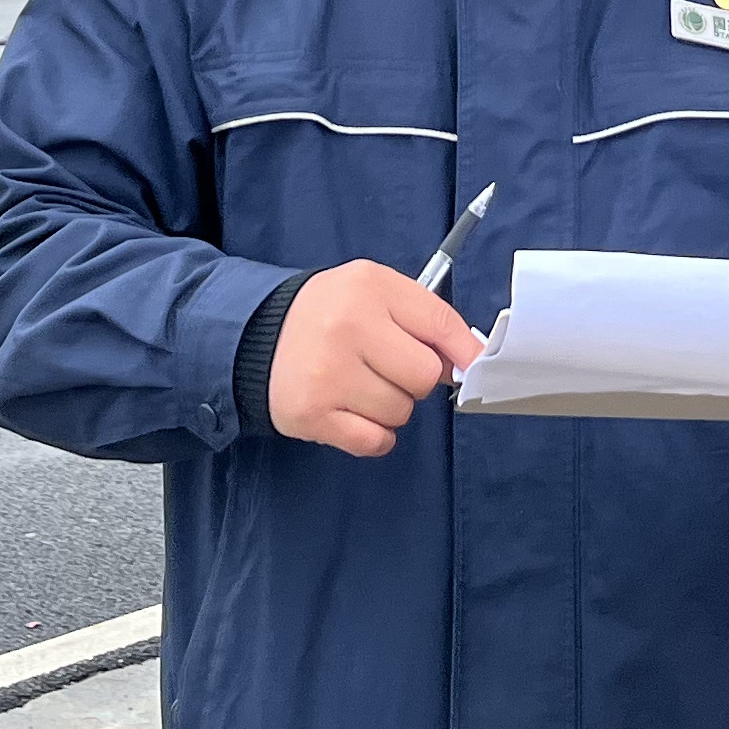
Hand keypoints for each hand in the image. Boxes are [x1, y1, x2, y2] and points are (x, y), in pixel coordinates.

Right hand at [266, 259, 482, 457]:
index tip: (471, 365)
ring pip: (400, 412)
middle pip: (424, 376)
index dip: (463, 351)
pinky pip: (375, 441)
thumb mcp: (374, 290)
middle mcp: (347, 327)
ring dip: (390, 406)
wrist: (256, 336)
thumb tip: (472, 358)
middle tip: (388, 368)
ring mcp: (328, 374)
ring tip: (361, 385)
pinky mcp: (312, 414)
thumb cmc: (329, 313)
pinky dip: (374, 435)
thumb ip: (424, 316)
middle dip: (415, 379)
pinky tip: (354, 412)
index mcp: (369, 287)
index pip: (439, 323)